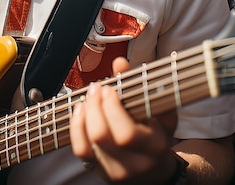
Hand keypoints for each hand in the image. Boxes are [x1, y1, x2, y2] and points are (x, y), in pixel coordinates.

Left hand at [69, 57, 178, 183]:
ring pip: (87, 145)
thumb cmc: (157, 132)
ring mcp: (115, 170)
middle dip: (94, 106)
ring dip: (83, 114)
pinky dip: (76, 127)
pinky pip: (81, 150)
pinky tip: (80, 110)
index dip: (111, 108)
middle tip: (97, 89)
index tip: (110, 89)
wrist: (156, 169)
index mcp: (154, 145)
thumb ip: (140, 84)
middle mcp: (134, 163)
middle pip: (101, 137)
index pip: (126, 133)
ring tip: (88, 98)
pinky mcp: (100, 171)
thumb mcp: (158, 109)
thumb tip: (119, 62)